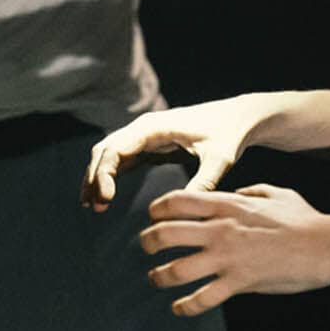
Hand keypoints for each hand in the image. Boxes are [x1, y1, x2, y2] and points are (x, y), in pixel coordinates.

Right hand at [81, 95, 271, 211]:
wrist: (238, 118)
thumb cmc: (229, 134)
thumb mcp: (219, 159)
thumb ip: (203, 182)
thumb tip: (185, 211)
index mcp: (154, 126)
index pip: (116, 148)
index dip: (104, 174)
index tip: (105, 200)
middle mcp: (144, 127)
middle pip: (106, 150)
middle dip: (95, 177)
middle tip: (94, 208)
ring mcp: (144, 135)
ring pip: (109, 153)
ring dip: (97, 176)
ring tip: (91, 206)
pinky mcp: (149, 144)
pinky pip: (121, 158)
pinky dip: (109, 175)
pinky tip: (104, 196)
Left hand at [139, 183, 329, 316]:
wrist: (325, 246)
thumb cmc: (303, 218)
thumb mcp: (275, 193)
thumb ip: (250, 191)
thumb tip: (237, 192)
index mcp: (227, 204)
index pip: (177, 201)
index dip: (157, 209)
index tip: (153, 217)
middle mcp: (220, 229)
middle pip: (166, 233)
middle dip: (148, 242)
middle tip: (146, 248)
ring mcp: (228, 258)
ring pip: (177, 269)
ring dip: (159, 276)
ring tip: (155, 279)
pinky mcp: (239, 283)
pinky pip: (202, 298)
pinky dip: (186, 306)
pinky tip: (180, 308)